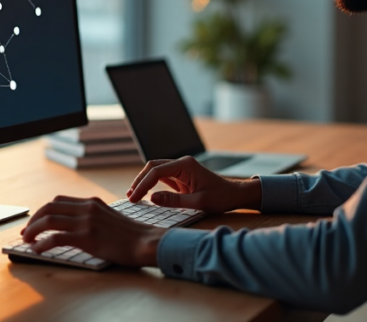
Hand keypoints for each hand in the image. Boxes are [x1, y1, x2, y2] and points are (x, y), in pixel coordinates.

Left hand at [21, 195, 164, 266]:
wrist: (145, 242)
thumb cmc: (130, 235)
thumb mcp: (109, 217)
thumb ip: (93, 216)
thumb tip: (75, 224)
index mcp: (92, 202)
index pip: (59, 200)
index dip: (43, 211)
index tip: (35, 222)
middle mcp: (87, 208)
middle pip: (49, 207)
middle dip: (33, 220)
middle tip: (26, 232)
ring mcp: (86, 222)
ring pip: (48, 220)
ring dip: (33, 231)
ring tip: (28, 241)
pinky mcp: (86, 237)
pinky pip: (56, 238)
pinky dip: (43, 244)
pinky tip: (38, 250)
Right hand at [126, 156, 261, 213]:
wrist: (235, 195)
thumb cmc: (221, 197)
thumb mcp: (198, 202)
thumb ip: (174, 200)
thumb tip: (151, 199)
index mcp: (185, 165)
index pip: (156, 171)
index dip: (142, 185)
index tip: (134, 198)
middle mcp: (181, 163)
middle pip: (153, 167)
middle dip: (139, 181)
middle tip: (130, 197)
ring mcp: (181, 169)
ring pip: (155, 171)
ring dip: (144, 182)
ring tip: (133, 196)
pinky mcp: (181, 176)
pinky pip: (162, 178)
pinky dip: (151, 185)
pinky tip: (144, 194)